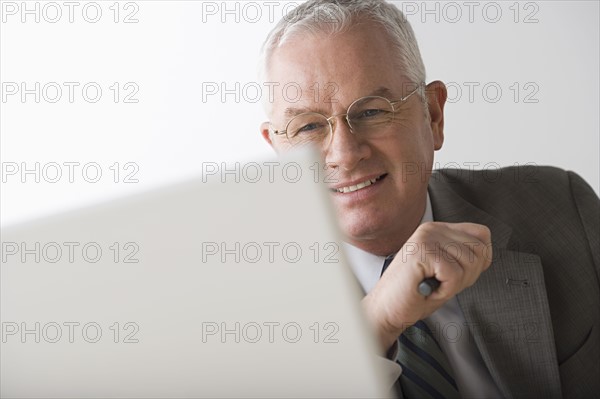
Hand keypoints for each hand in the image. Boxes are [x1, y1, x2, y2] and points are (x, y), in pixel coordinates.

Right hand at [362, 222, 491, 351]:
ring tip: (432, 285)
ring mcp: (425, 238)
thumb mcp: (445, 270)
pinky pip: (455, 275)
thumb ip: (463, 256)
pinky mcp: (422, 252)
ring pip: (469, 262)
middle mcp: (431, 229)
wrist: (386, 310)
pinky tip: (428, 289)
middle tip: (442, 283)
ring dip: (454, 284)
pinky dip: (446, 290)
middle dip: (468, 275)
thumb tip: (486, 254)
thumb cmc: (414, 294)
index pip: (481, 234)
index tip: (456, 275)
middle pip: (479, 249)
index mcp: (437, 230)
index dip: (479, 260)